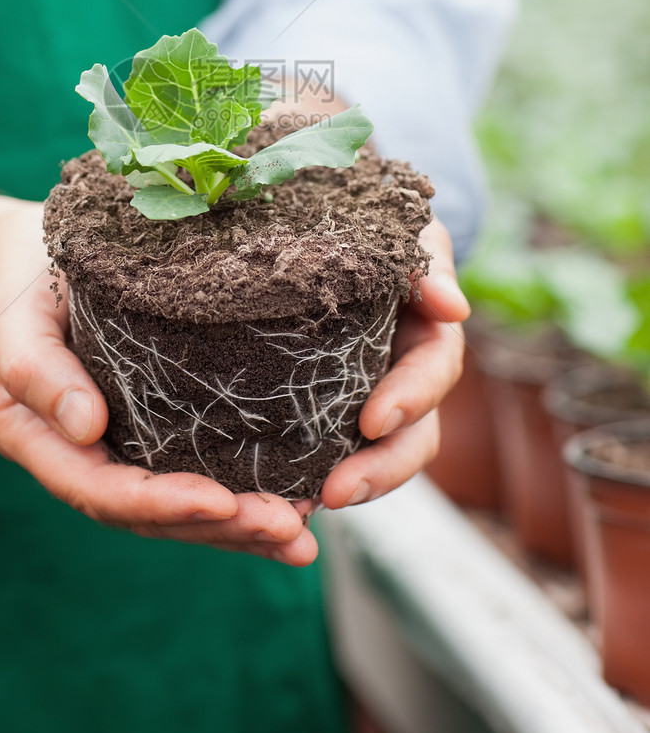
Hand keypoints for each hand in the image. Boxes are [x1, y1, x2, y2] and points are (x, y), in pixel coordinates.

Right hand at [0, 200, 317, 565]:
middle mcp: (78, 453)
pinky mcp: (146, 421)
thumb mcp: (11, 315)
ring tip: (302, 536)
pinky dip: (239, 490)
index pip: (101, 489)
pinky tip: (293, 498)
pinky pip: (189, 466)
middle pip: (147, 513)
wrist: (9, 255)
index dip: (161, 503)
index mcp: (36, 436)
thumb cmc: (9, 278)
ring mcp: (112, 443)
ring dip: (237, 526)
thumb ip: (36, 369)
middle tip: (289, 531)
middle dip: (219, 527)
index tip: (222, 502)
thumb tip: (88, 428)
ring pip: (173, 504)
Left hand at [320, 216, 468, 508]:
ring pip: (376, 456)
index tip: (374, 422)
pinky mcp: (328, 407)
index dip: (411, 399)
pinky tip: (279, 502)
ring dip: (350, 486)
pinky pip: (326, 450)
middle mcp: (406, 375)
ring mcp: (369, 396)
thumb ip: (426, 263)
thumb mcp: (406, 230)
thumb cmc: (376, 224)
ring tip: (307, 508)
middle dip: (382, 470)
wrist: (331, 224)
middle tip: (337, 494)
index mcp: (428, 331)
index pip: (433, 370)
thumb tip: (453, 307)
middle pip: (412, 436)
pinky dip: (309, 479)